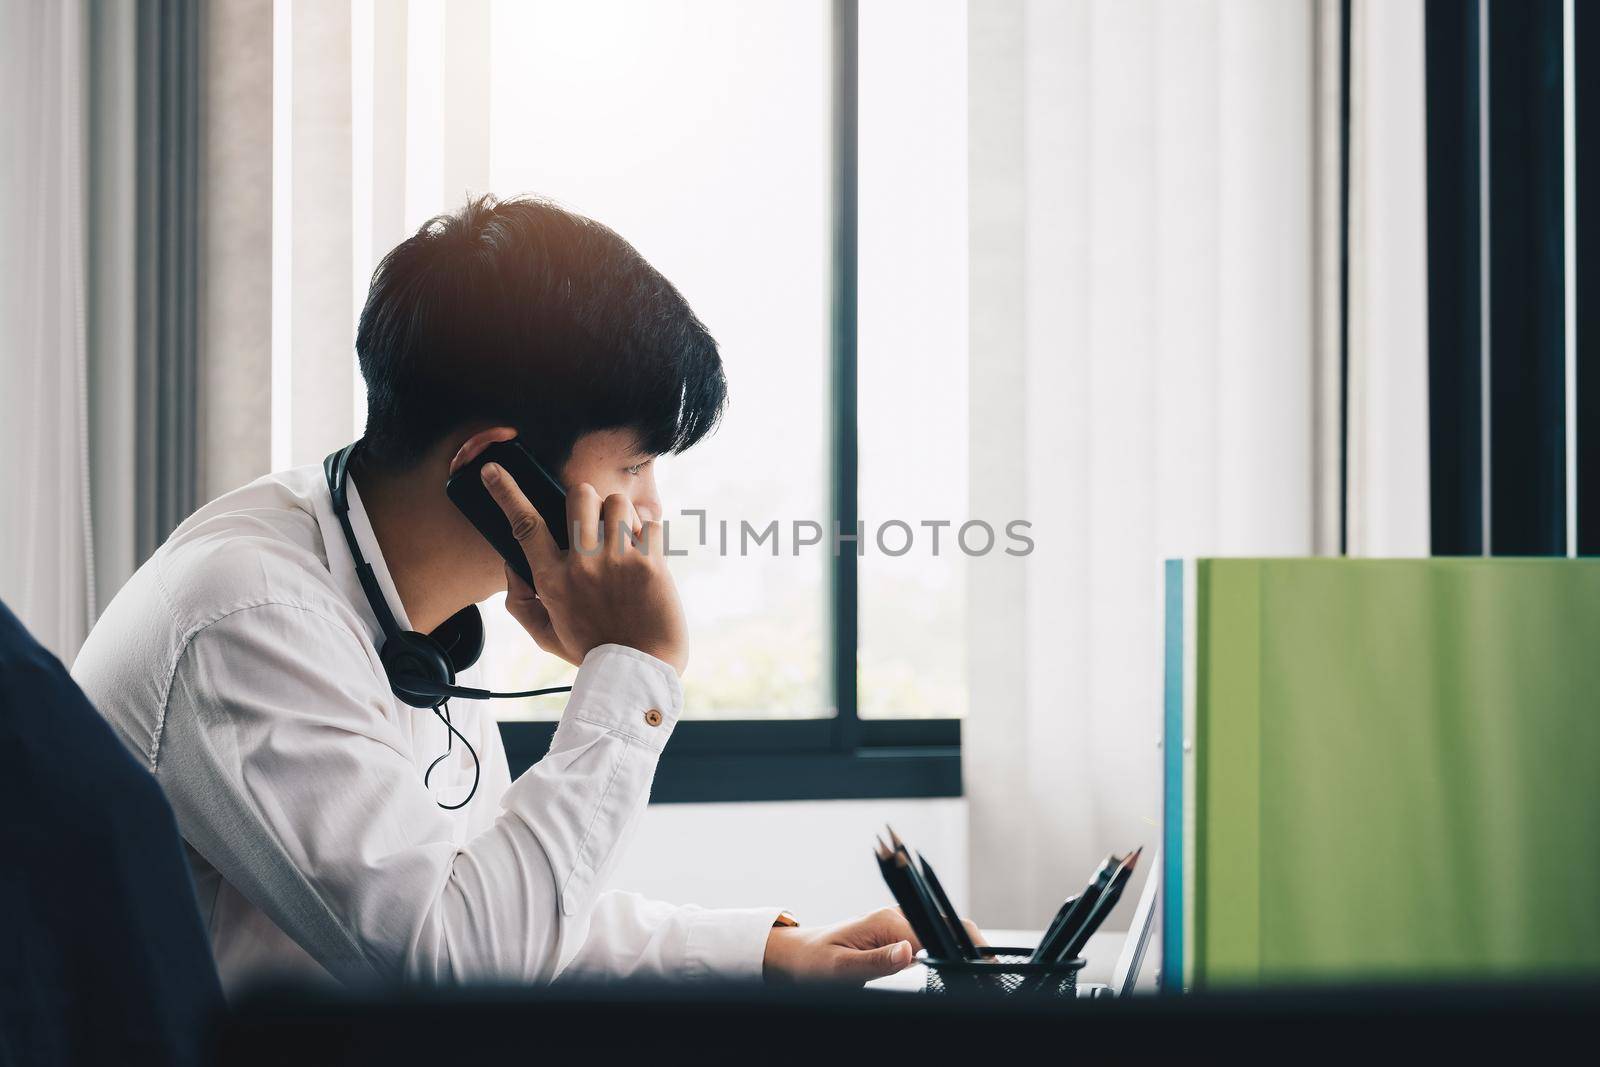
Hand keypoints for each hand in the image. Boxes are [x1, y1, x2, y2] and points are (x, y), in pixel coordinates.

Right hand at [481, 463, 688, 673]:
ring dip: (620, 515)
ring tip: (624, 541)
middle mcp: (580, 565)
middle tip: (595, 523)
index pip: (524, 524)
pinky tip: (647, 557)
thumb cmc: (592, 651)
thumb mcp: (545, 634)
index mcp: (551, 580)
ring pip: (616, 502)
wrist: (639, 672)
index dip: (506, 492)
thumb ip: (520, 600)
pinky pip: (650, 522)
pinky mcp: (649, 562)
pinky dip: (649, 534)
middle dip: (587, 500)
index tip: (492, 470)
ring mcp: (616, 560)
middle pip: (578, 495)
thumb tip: (512, 564)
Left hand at [761, 908, 987, 985]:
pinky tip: (957, 969)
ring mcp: (900, 925)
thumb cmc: (814, 964)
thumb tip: (910, 952)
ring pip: (943, 934)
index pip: (938, 934)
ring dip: (961, 951)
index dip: (963, 953)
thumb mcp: (840, 970)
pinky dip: (947, 953)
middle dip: (971, 948)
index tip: (983, 971)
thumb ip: (876, 962)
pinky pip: (931, 941)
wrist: (797, 956)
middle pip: (948, 928)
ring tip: (979, 976)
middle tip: (989, 976)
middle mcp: (897, 917)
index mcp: (887, 921)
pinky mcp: (899, 935)